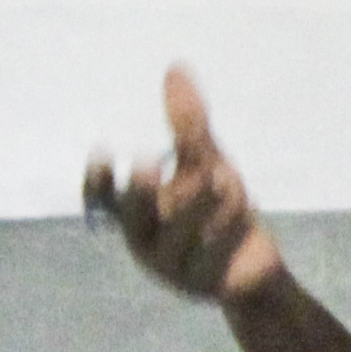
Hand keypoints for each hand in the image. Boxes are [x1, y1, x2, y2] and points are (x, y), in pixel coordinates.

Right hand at [84, 68, 284, 306]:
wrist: (251, 267)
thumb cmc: (218, 209)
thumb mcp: (205, 160)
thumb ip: (188, 122)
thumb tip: (175, 68)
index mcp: (136, 214)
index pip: (104, 201)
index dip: (98, 180)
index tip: (102, 150)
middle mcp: (145, 242)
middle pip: (133, 218)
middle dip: (142, 191)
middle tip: (149, 161)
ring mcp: (172, 268)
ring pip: (179, 233)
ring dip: (203, 203)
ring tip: (225, 177)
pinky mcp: (202, 283)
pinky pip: (212, 253)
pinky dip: (229, 226)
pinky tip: (246, 202)